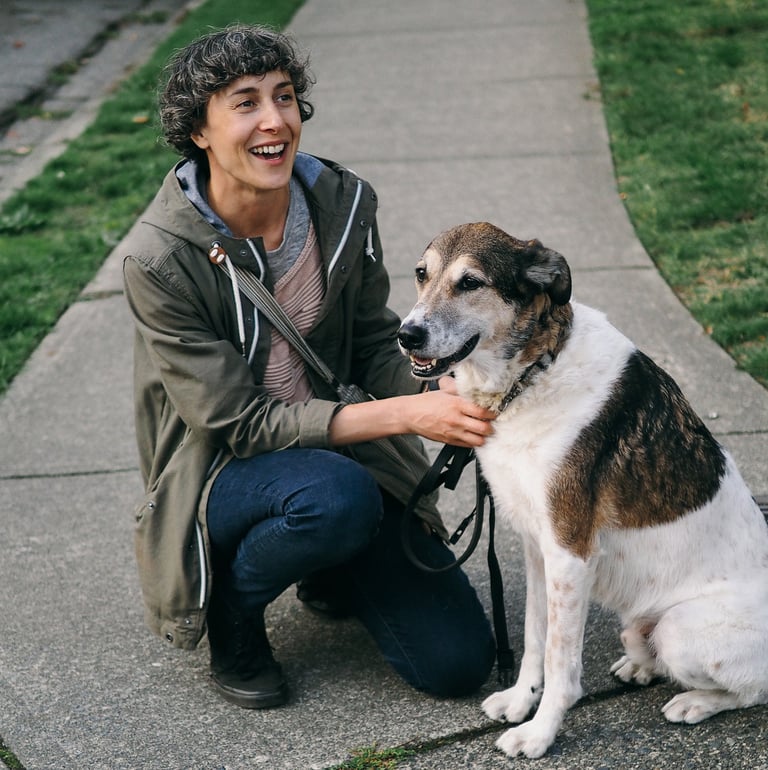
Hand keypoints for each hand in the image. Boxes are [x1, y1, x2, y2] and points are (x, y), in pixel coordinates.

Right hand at [328, 379, 495, 447]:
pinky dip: (473, 441)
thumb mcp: (444, 391)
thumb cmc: (426, 402)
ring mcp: (453, 432)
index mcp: (456, 404)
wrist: (410, 415)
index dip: (492, 412)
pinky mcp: (449, 441)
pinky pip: (468, 445)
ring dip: (483, 436)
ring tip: (483, 430)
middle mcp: (456, 419)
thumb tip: (475, 385)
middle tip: (491, 422)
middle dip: (491, 426)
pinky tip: (473, 435)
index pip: (482, 411)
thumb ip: (460, 390)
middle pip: (484, 428)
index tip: (495, 411)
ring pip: (478, 440)